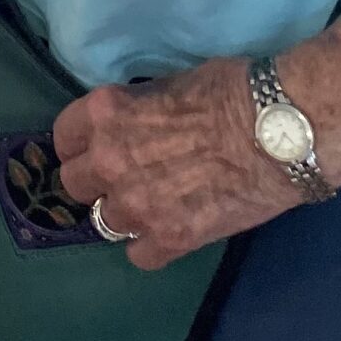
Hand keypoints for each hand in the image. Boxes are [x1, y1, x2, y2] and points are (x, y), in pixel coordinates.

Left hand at [54, 59, 297, 268]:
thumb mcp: (166, 84)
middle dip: (95, 182)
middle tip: (122, 178)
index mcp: (105, 113)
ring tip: (150, 206)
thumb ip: (136, 110)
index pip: (63, 138)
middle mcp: (109, 159)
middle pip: (75, 184)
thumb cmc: (228, 91)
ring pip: (104, 222)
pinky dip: (151, 247)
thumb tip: (132, 122)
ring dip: (124, 214)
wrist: (277, 131)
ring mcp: (138, 204)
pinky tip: (168, 232)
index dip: (80, 145)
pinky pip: (139, 256)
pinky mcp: (171, 238)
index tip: (94, 149)